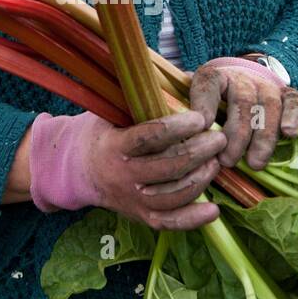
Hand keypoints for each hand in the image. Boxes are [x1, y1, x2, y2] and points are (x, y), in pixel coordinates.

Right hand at [28, 109, 226, 229]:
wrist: (79, 170)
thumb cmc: (105, 133)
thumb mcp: (114, 111)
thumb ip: (145, 98)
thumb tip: (186, 76)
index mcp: (115, 146)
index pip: (149, 137)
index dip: (178, 128)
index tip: (200, 117)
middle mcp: (123, 175)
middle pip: (168, 167)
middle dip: (199, 151)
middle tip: (219, 138)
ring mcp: (132, 199)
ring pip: (173, 195)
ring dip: (201, 178)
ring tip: (216, 162)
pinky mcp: (141, 216)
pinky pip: (169, 222)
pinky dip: (193, 219)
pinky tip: (214, 209)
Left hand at [188, 56, 297, 171]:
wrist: (241, 82)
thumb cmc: (212, 103)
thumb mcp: (193, 103)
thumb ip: (183, 112)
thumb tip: (172, 128)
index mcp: (214, 76)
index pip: (208, 84)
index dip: (205, 103)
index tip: (203, 125)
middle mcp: (242, 78)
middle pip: (242, 101)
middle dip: (236, 134)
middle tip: (227, 161)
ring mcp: (266, 85)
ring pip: (268, 106)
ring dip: (262, 137)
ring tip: (254, 164)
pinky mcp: (287, 95)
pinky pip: (294, 101)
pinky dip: (293, 116)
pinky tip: (289, 134)